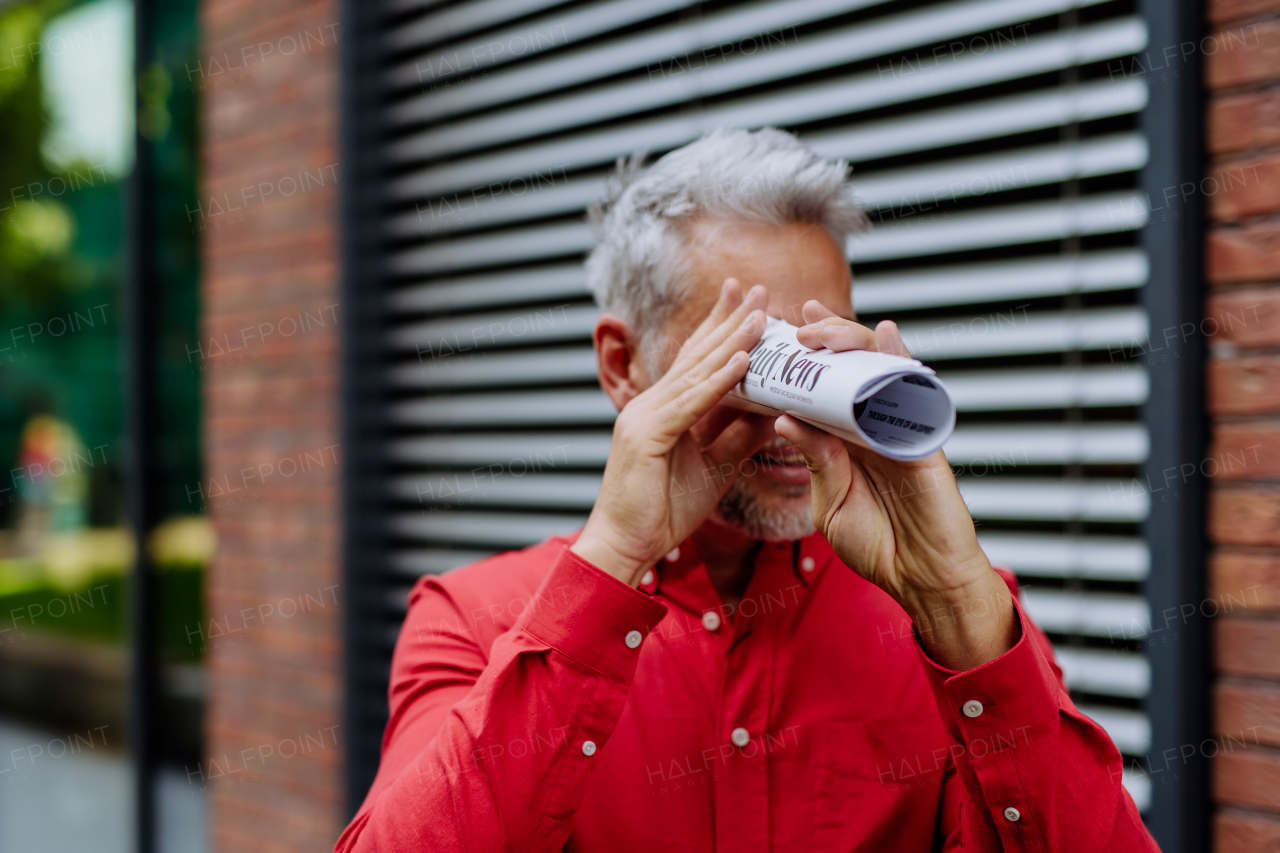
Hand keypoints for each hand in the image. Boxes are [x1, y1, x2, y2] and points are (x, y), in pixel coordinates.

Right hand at [572, 280, 773, 585]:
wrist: (625, 546)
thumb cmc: (661, 512)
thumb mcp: (713, 468)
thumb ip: (738, 437)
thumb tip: (773, 410)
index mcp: (661, 410)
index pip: (695, 362)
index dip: (721, 329)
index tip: (747, 302)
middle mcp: (649, 404)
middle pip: (696, 356)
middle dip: (728, 320)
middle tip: (756, 288)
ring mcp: (644, 417)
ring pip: (696, 373)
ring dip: (731, 341)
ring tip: (760, 314)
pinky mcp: (647, 436)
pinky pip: (691, 404)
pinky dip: (718, 381)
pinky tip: (742, 361)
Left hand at [776, 300, 1017, 669]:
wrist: (921, 580)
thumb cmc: (878, 546)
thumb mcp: (830, 504)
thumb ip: (815, 462)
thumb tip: (785, 419)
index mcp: (844, 440)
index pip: (823, 388)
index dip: (804, 360)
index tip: (779, 331)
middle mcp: (871, 426)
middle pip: (850, 367)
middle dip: (825, 338)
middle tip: (798, 324)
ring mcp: (899, 428)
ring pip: (878, 368)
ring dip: (852, 341)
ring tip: (823, 325)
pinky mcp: (924, 438)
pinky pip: (915, 391)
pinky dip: (900, 360)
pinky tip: (886, 335)